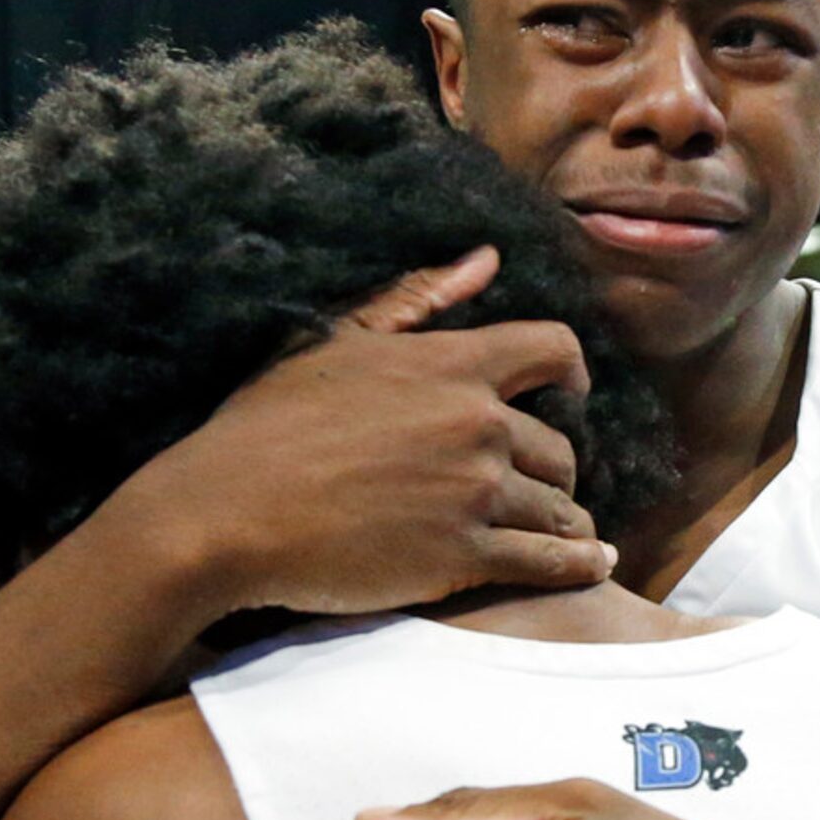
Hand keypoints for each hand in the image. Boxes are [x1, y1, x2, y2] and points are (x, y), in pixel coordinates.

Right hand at [156, 250, 612, 615]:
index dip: (572, 372)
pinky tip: (593, 561)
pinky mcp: (464, 557)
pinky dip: (580, 561)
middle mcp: (477, 424)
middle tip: (542, 485)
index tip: (573, 392)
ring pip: (558, 506)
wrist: (226, 514)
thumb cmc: (265, 425)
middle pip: (560, 444)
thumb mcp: (336, 342)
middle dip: (554, 466)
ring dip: (565, 519)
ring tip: (566, 531)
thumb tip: (487, 258)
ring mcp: (475, 493)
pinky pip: (549, 561)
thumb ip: (417, 301)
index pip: (553, 348)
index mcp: (452, 364)